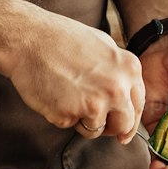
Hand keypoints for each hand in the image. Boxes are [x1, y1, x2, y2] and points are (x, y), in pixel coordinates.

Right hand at [8, 11, 144, 142]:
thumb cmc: (62, 38)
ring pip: (96, 130)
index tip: (124, 130)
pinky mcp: (70, 115)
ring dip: (83, 121)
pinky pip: (70, 126)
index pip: (139, 105)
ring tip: (67, 93)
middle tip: (94, 118)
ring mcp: (94, 104)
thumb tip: (127, 95)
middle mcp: (117, 88)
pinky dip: (62, 115)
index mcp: (129, 69)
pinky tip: (54, 94)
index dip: (131, 119)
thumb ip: (119, 72)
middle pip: (124, 125)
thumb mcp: (104, 46)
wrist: (28, 39)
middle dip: (111, 127)